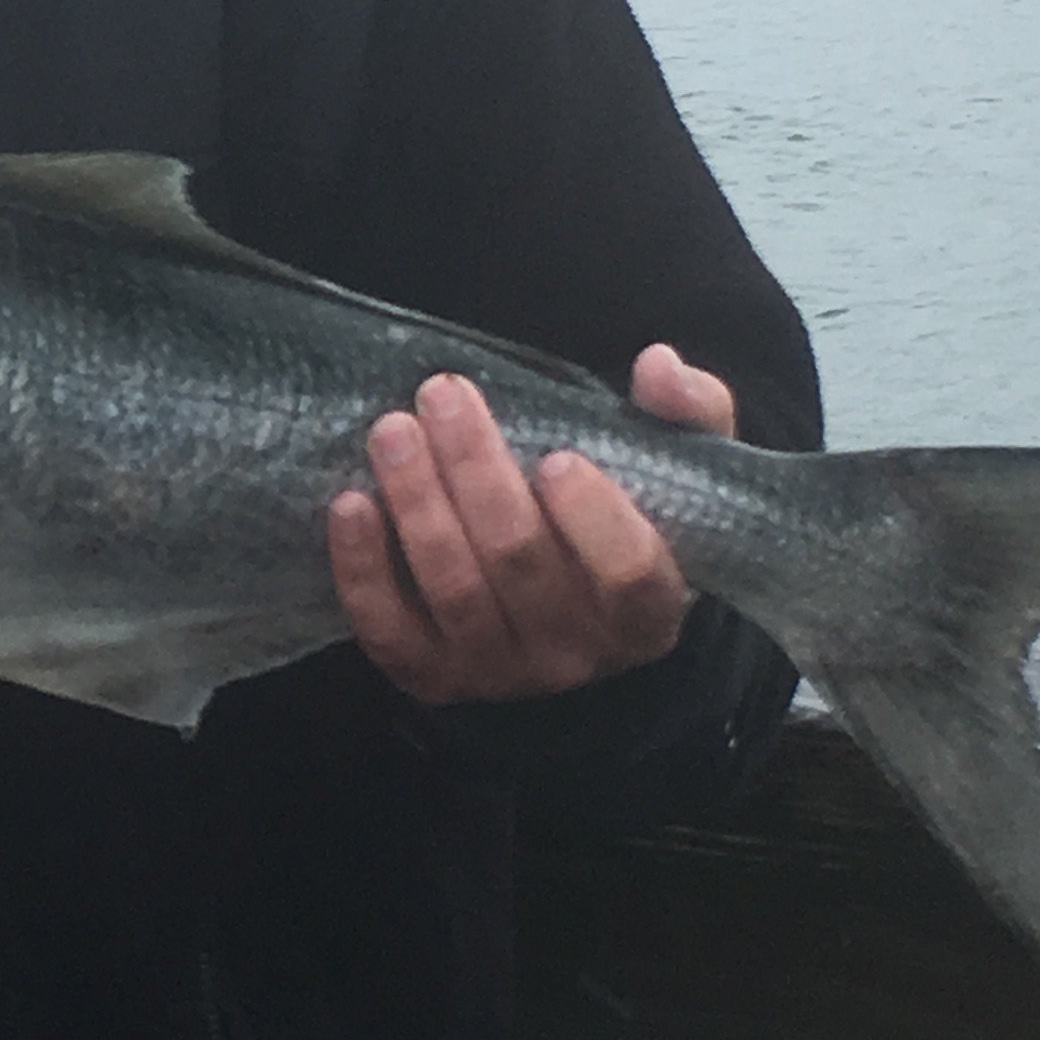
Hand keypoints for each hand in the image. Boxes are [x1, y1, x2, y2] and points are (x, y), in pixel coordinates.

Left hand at [328, 342, 735, 709]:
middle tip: (441, 394)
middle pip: (520, 563)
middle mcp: (577, 654)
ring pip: (454, 589)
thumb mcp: (677, 468)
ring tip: (392, 431)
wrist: (579, 618)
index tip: (559, 457)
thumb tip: (658, 364)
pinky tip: (351, 505)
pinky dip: (364, 571)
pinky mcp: (434, 676)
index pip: (628, 575)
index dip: (593, 520)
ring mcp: (501, 671)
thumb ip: (688, 411)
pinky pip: (390, 632)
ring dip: (417, 503)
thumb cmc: (628, 521)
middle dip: (476, 472)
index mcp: (647, 610)